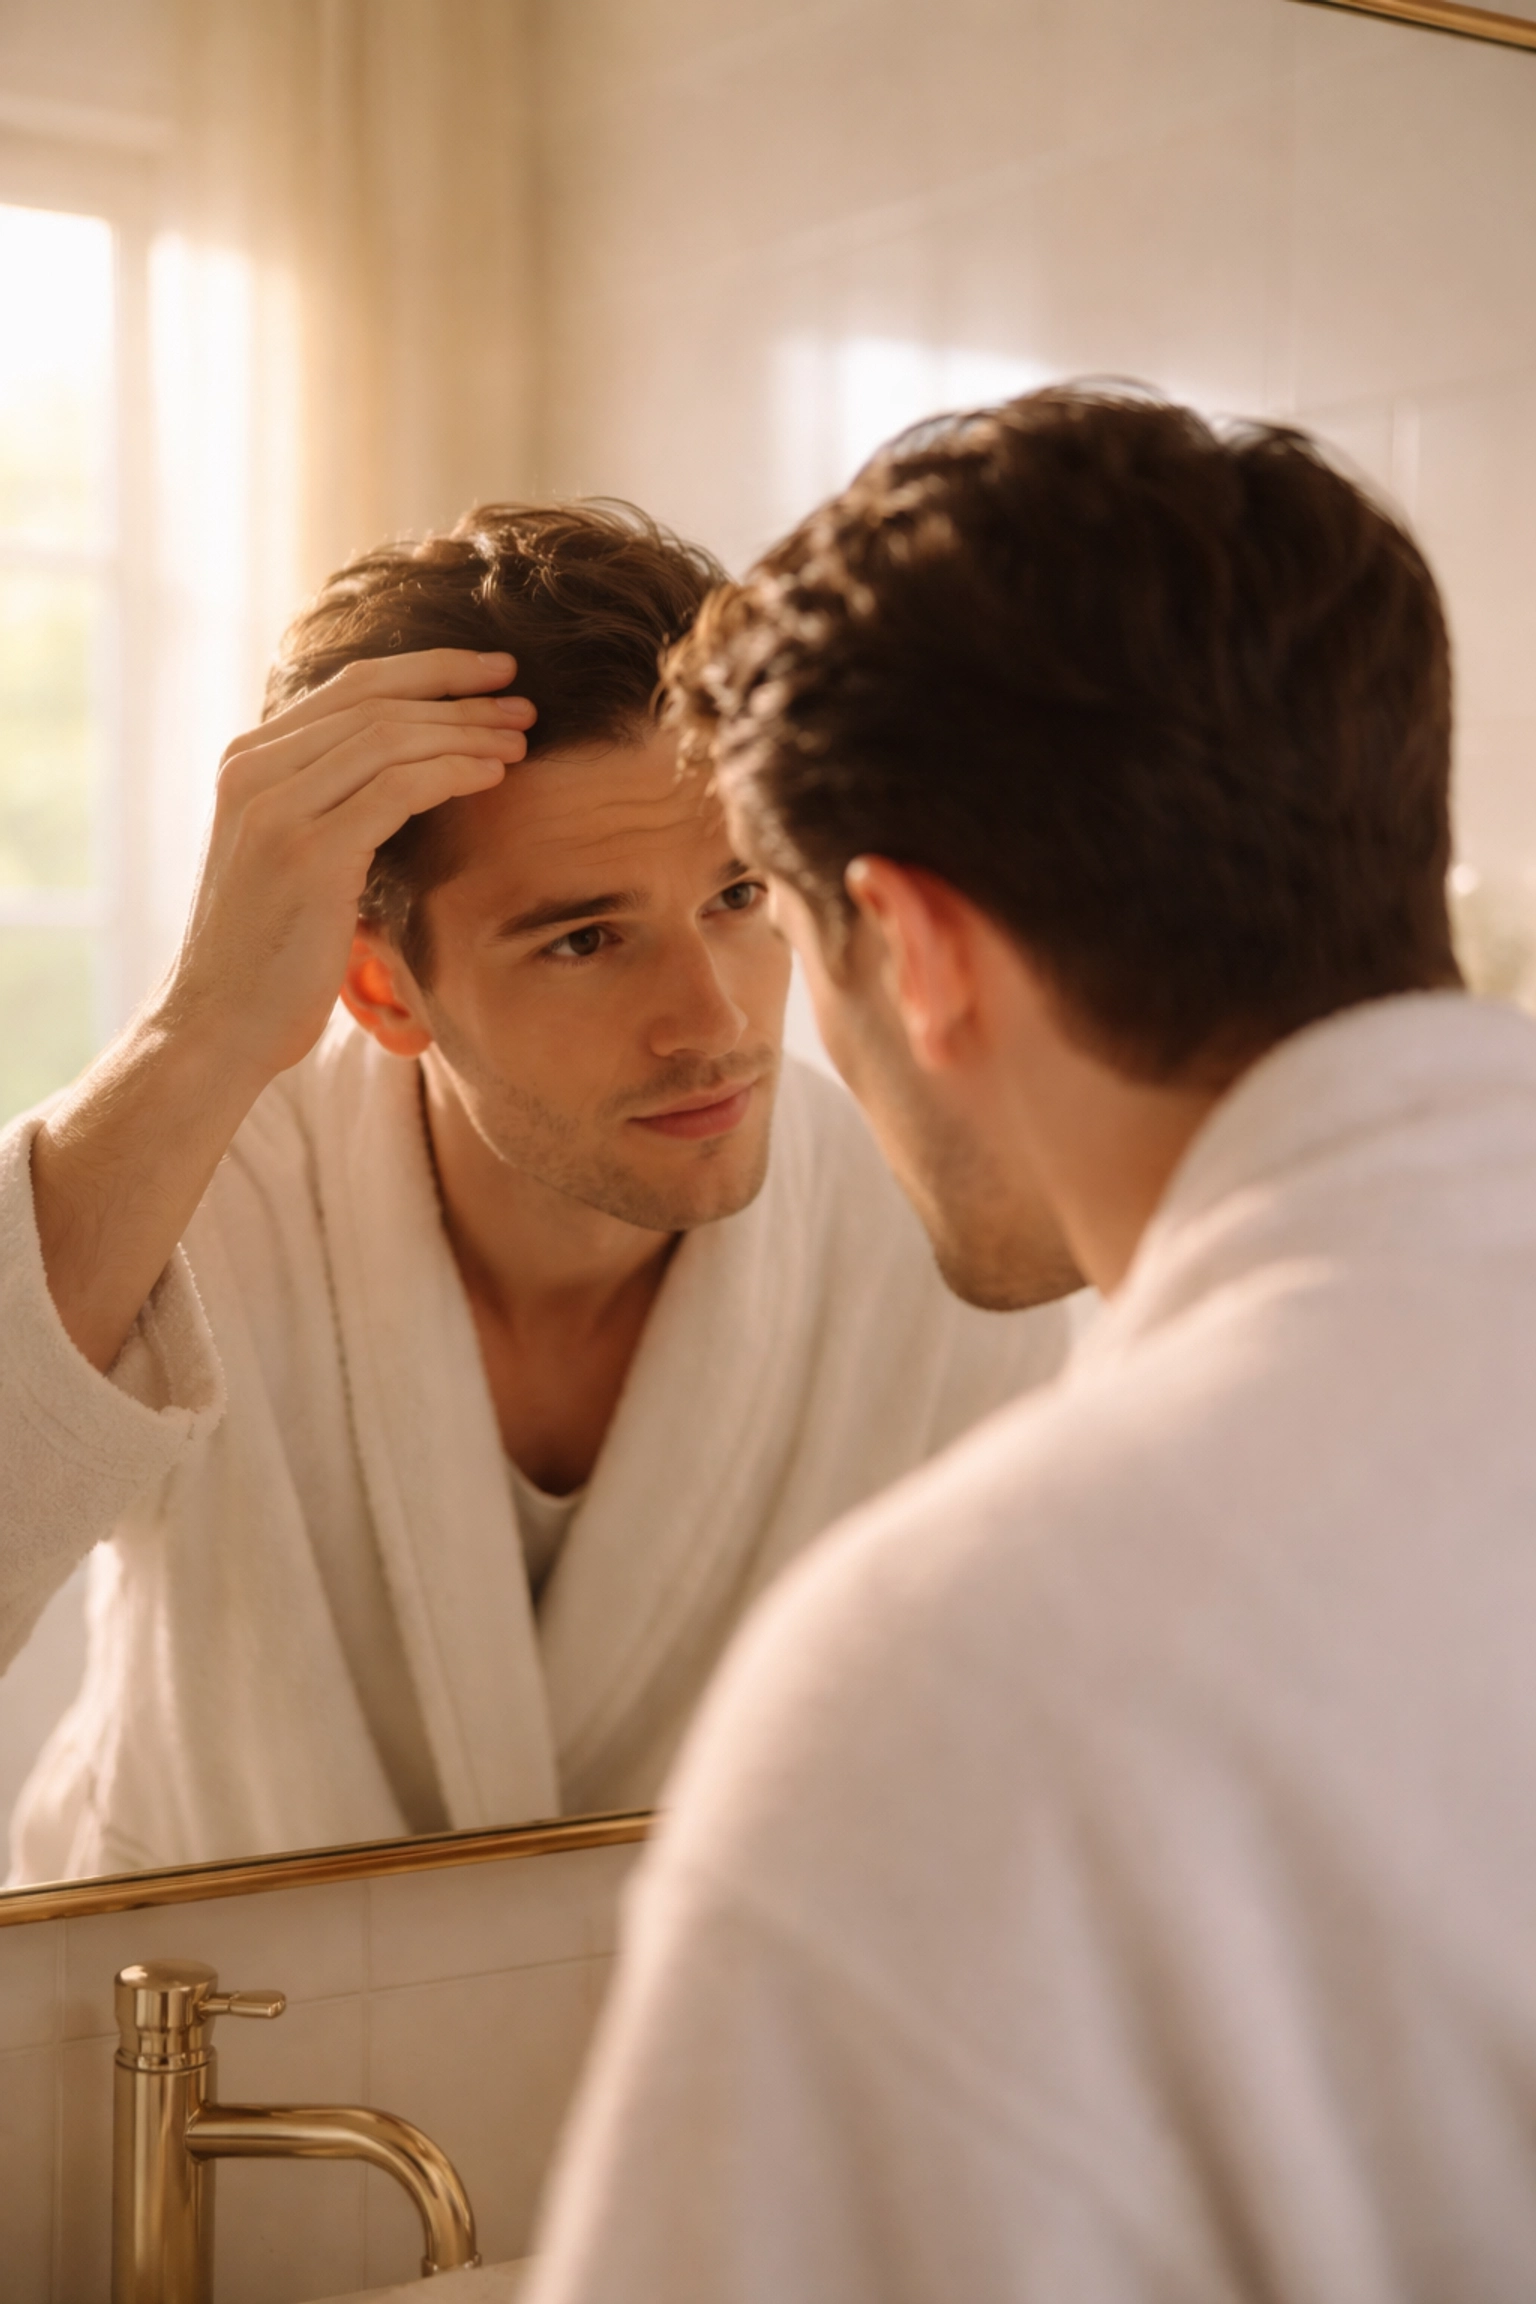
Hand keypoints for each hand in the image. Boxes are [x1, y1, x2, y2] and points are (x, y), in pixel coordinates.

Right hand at [164, 648, 533, 1087]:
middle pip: (375, 700)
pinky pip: (397, 788)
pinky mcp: (307, 851)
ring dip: (466, 731)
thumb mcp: (289, 858)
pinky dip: (454, 772)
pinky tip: (495, 774)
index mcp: (247, 761)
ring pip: (390, 736)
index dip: (430, 671)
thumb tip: (403, 774)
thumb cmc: (268, 954)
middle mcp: (253, 770)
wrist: (218, 1024)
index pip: (350, 687)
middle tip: (523, 701)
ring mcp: (275, 807)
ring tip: (520, 737)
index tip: (492, 674)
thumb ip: (324, 804)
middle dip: (459, 694)